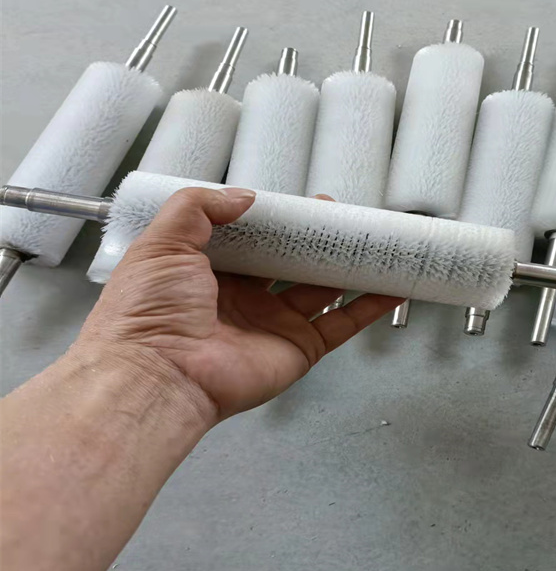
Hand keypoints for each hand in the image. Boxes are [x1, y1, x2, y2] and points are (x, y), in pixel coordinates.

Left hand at [78, 187, 401, 422]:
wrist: (158, 375)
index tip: (303, 204)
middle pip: (293, 262)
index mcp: (211, 272)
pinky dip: (368, 306)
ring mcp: (275, 324)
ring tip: (375, 244)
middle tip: (343, 219)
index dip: (279, 221)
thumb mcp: (163, 241)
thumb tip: (244, 195)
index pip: (254, 239)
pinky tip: (390, 286)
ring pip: (323, 290)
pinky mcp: (299, 348)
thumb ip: (199, 207)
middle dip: (318, 241)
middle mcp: (245, 298)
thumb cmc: (149, 311)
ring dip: (349, 268)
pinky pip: (341, 324)